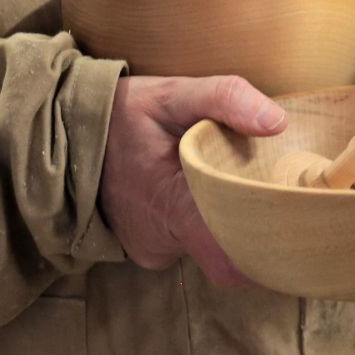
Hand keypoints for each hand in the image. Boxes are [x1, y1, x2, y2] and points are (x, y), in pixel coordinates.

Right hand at [100, 74, 282, 281]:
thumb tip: (277, 121)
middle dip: (255, 229)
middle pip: (228, 254)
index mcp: (174, 207)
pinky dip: (200, 220)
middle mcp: (163, 240)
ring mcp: (152, 248)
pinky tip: (197, 191)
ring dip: (225, 219)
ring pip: (208, 246)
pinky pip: (186, 242)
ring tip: (229, 182)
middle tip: (275, 194)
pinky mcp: (146, 247)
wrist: (60, 134)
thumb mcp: (171, 94)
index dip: (268, 252)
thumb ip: (224, 99)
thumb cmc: (120, 114)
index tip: (294, 226)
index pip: (232, 259)